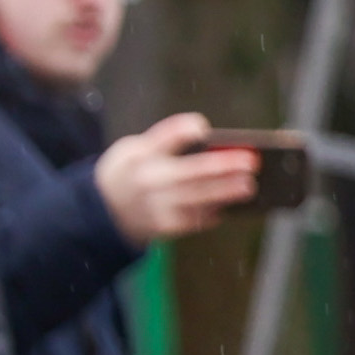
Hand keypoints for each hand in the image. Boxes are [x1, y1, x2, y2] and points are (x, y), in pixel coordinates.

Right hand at [97, 113, 268, 248]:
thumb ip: (164, 139)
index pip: (161, 139)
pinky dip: (216, 210)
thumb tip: (201, 131)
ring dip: (226, 192)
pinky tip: (233, 203)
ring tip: (249, 185)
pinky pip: (197, 218)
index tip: (201, 128)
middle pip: (190, 172)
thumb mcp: (133, 148)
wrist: (103, 211)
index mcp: (140, 155)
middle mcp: (147, 182)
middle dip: (222, 166)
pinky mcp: (165, 227)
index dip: (180, 132)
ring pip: (198, 198)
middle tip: (251, 162)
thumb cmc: (130, 171)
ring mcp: (156, 207)